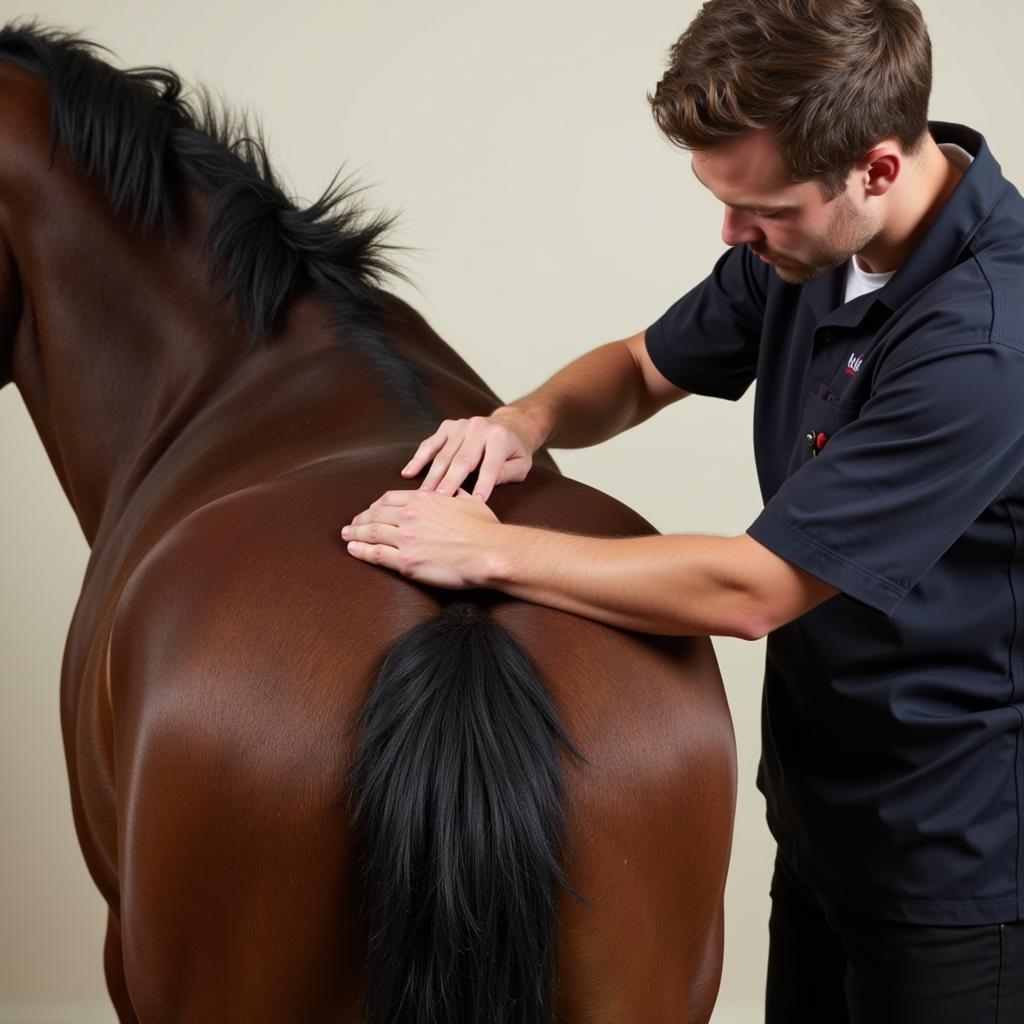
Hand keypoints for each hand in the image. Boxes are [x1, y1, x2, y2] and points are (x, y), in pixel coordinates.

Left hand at [341, 487, 502, 587]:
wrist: (489, 552)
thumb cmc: (485, 528)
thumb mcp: (470, 500)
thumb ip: (455, 493)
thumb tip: (453, 489)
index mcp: (424, 499)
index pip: (390, 499)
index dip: (377, 505)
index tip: (371, 510)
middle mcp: (410, 515)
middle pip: (376, 514)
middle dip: (361, 518)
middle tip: (352, 523)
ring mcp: (406, 538)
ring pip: (371, 532)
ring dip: (355, 533)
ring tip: (347, 535)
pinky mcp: (406, 561)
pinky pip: (376, 554)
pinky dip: (361, 550)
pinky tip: (353, 549)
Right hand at [400, 410, 535, 500]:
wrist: (510, 425)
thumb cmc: (515, 451)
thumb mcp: (522, 464)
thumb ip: (507, 473)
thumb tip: (486, 483)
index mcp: (499, 437)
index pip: (490, 465)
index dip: (483, 485)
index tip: (476, 503)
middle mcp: (478, 428)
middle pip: (462, 460)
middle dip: (450, 483)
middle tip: (439, 502)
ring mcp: (460, 426)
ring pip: (443, 455)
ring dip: (432, 477)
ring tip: (422, 496)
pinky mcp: (447, 427)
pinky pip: (430, 444)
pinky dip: (418, 459)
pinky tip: (407, 473)